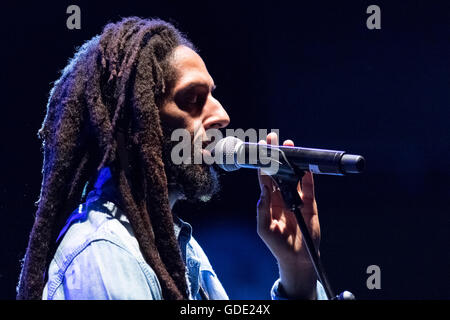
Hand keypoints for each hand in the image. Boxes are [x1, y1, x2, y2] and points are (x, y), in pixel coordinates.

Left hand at [257, 132, 320, 298]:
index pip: (264, 178)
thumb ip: (262, 210)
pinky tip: (307, 165)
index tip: (260, 148)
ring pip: (294, 175)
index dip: (262, 163)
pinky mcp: (309, 204)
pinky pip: (309, 187)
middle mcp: (281, 196)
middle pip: (278, 172)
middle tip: (274, 139)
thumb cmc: (278, 244)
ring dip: (292, 161)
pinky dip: (309, 176)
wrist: (298, 257)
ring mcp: (296, 199)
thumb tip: (263, 190)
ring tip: (290, 145)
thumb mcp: (264, 229)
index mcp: (269, 201)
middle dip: (275, 155)